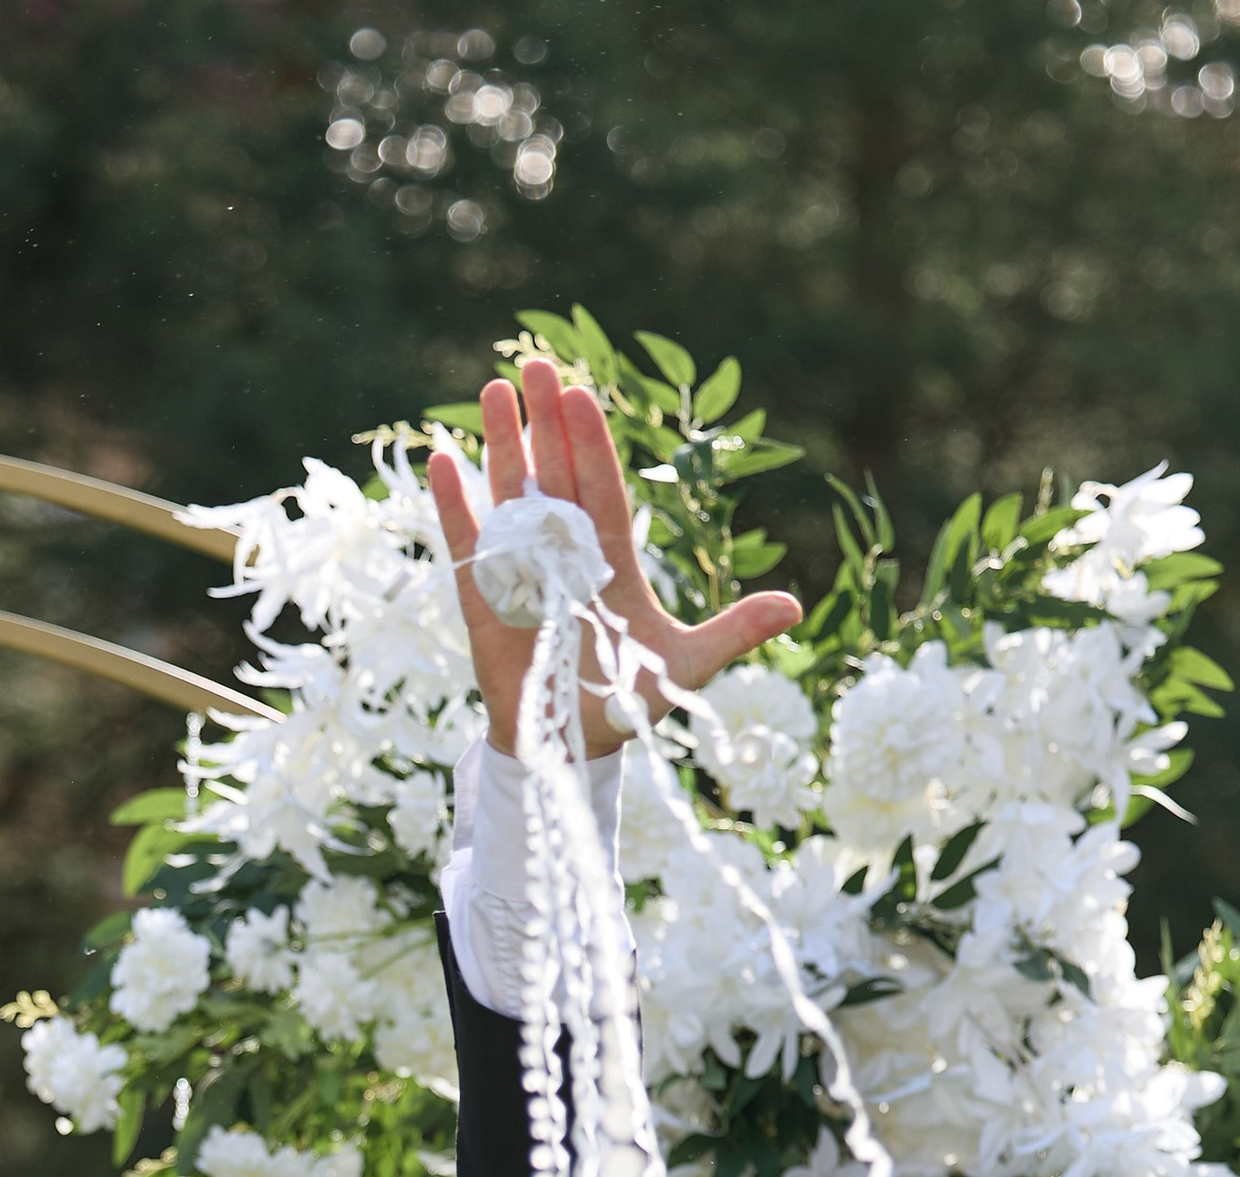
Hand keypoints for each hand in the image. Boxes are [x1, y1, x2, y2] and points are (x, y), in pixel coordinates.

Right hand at [427, 358, 800, 759]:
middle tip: (537, 365)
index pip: (603, 489)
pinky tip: (444, 460)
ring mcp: (523, 573)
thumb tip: (795, 606)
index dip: (592, 443)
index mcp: (612, 561)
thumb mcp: (687, 666)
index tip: (581, 393)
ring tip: (496, 392)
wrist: (572, 749)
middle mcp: (566, 556)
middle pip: (557, 476)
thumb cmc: (628, 705)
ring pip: (512, 496)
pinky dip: (455, 505)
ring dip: (503, 446)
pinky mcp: (484, 601)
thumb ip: (734, 632)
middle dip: (548, 422)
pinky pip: (468, 544)